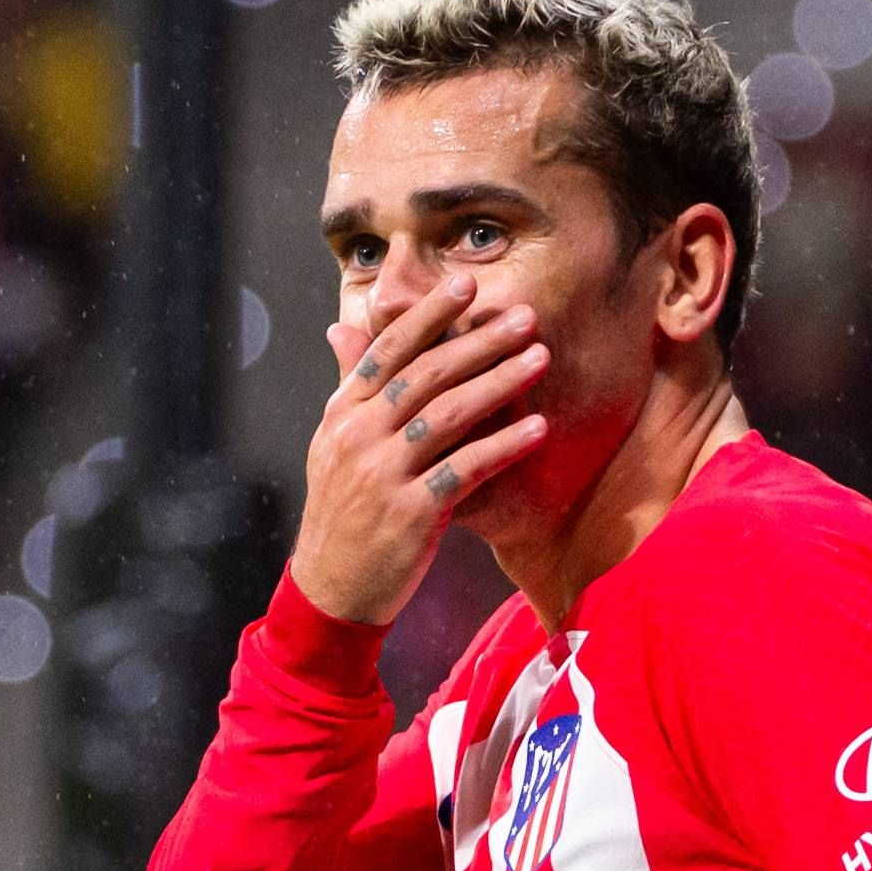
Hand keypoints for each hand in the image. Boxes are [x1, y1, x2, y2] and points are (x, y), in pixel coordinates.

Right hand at [292, 274, 549, 625]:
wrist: (331, 587)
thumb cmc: (343, 511)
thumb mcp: (333, 444)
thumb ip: (349, 386)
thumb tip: (342, 328)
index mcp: (342, 414)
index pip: (387, 350)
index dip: (429, 313)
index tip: (467, 283)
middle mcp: (359, 436)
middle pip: (425, 374)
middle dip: (479, 341)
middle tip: (525, 317)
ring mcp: (383, 474)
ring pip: (448, 415)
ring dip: (500, 383)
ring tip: (540, 359)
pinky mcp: (412, 512)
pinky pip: (466, 470)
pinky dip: (504, 447)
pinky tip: (539, 429)